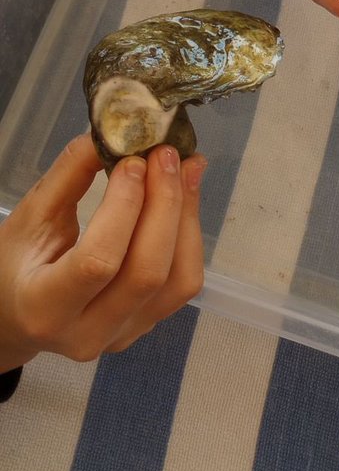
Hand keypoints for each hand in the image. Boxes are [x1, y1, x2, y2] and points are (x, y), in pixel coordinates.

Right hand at [0, 135, 205, 371]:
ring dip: (187, 216)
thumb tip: (116, 135)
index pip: (98, 261)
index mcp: (44, 308)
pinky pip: (184, 282)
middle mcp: (87, 334)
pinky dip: (190, 234)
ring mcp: (122, 335)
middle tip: (167, 155)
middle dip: (166, 204)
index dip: (125, 206)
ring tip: (186, 168)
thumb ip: (71, 175)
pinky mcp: (147, 327)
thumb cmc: (18, 262)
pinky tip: (185, 198)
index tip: (134, 161)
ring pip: (178, 280)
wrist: (17, 315)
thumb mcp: (31, 216)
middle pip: (147, 272)